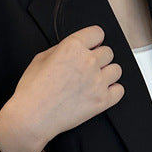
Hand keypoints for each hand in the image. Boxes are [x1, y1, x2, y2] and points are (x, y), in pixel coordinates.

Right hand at [0, 25, 123, 151]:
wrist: (32, 117)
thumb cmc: (32, 91)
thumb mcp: (41, 59)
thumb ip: (61, 50)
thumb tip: (73, 50)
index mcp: (73, 46)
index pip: (97, 33)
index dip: (93, 41)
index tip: (91, 47)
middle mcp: (88, 61)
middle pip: (108, 52)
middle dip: (99, 58)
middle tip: (89, 68)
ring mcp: (97, 82)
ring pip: (117, 70)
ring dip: (108, 74)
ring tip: (96, 81)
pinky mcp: (101, 101)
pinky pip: (119, 91)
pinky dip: (113, 92)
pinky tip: (102, 93)